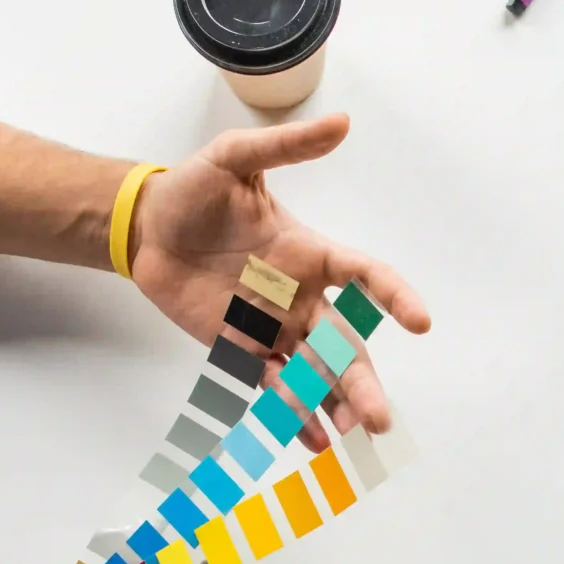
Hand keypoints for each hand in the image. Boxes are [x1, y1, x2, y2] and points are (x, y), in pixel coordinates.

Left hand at [128, 115, 433, 442]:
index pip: (365, 276)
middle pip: (345, 345)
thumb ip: (285, 148)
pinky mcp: (243, 350)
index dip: (393, 297)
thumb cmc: (194, 191)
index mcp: (311, 254)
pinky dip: (294, 414)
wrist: (145, 228)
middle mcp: (303, 297)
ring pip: (316, 373)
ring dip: (334, 404)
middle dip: (362, 382)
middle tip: (377, 418)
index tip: (418, 322)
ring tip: (350, 435)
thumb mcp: (234, 158)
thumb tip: (342, 122)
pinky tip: (313, 441)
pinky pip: (275, 386)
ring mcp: (275, 328)